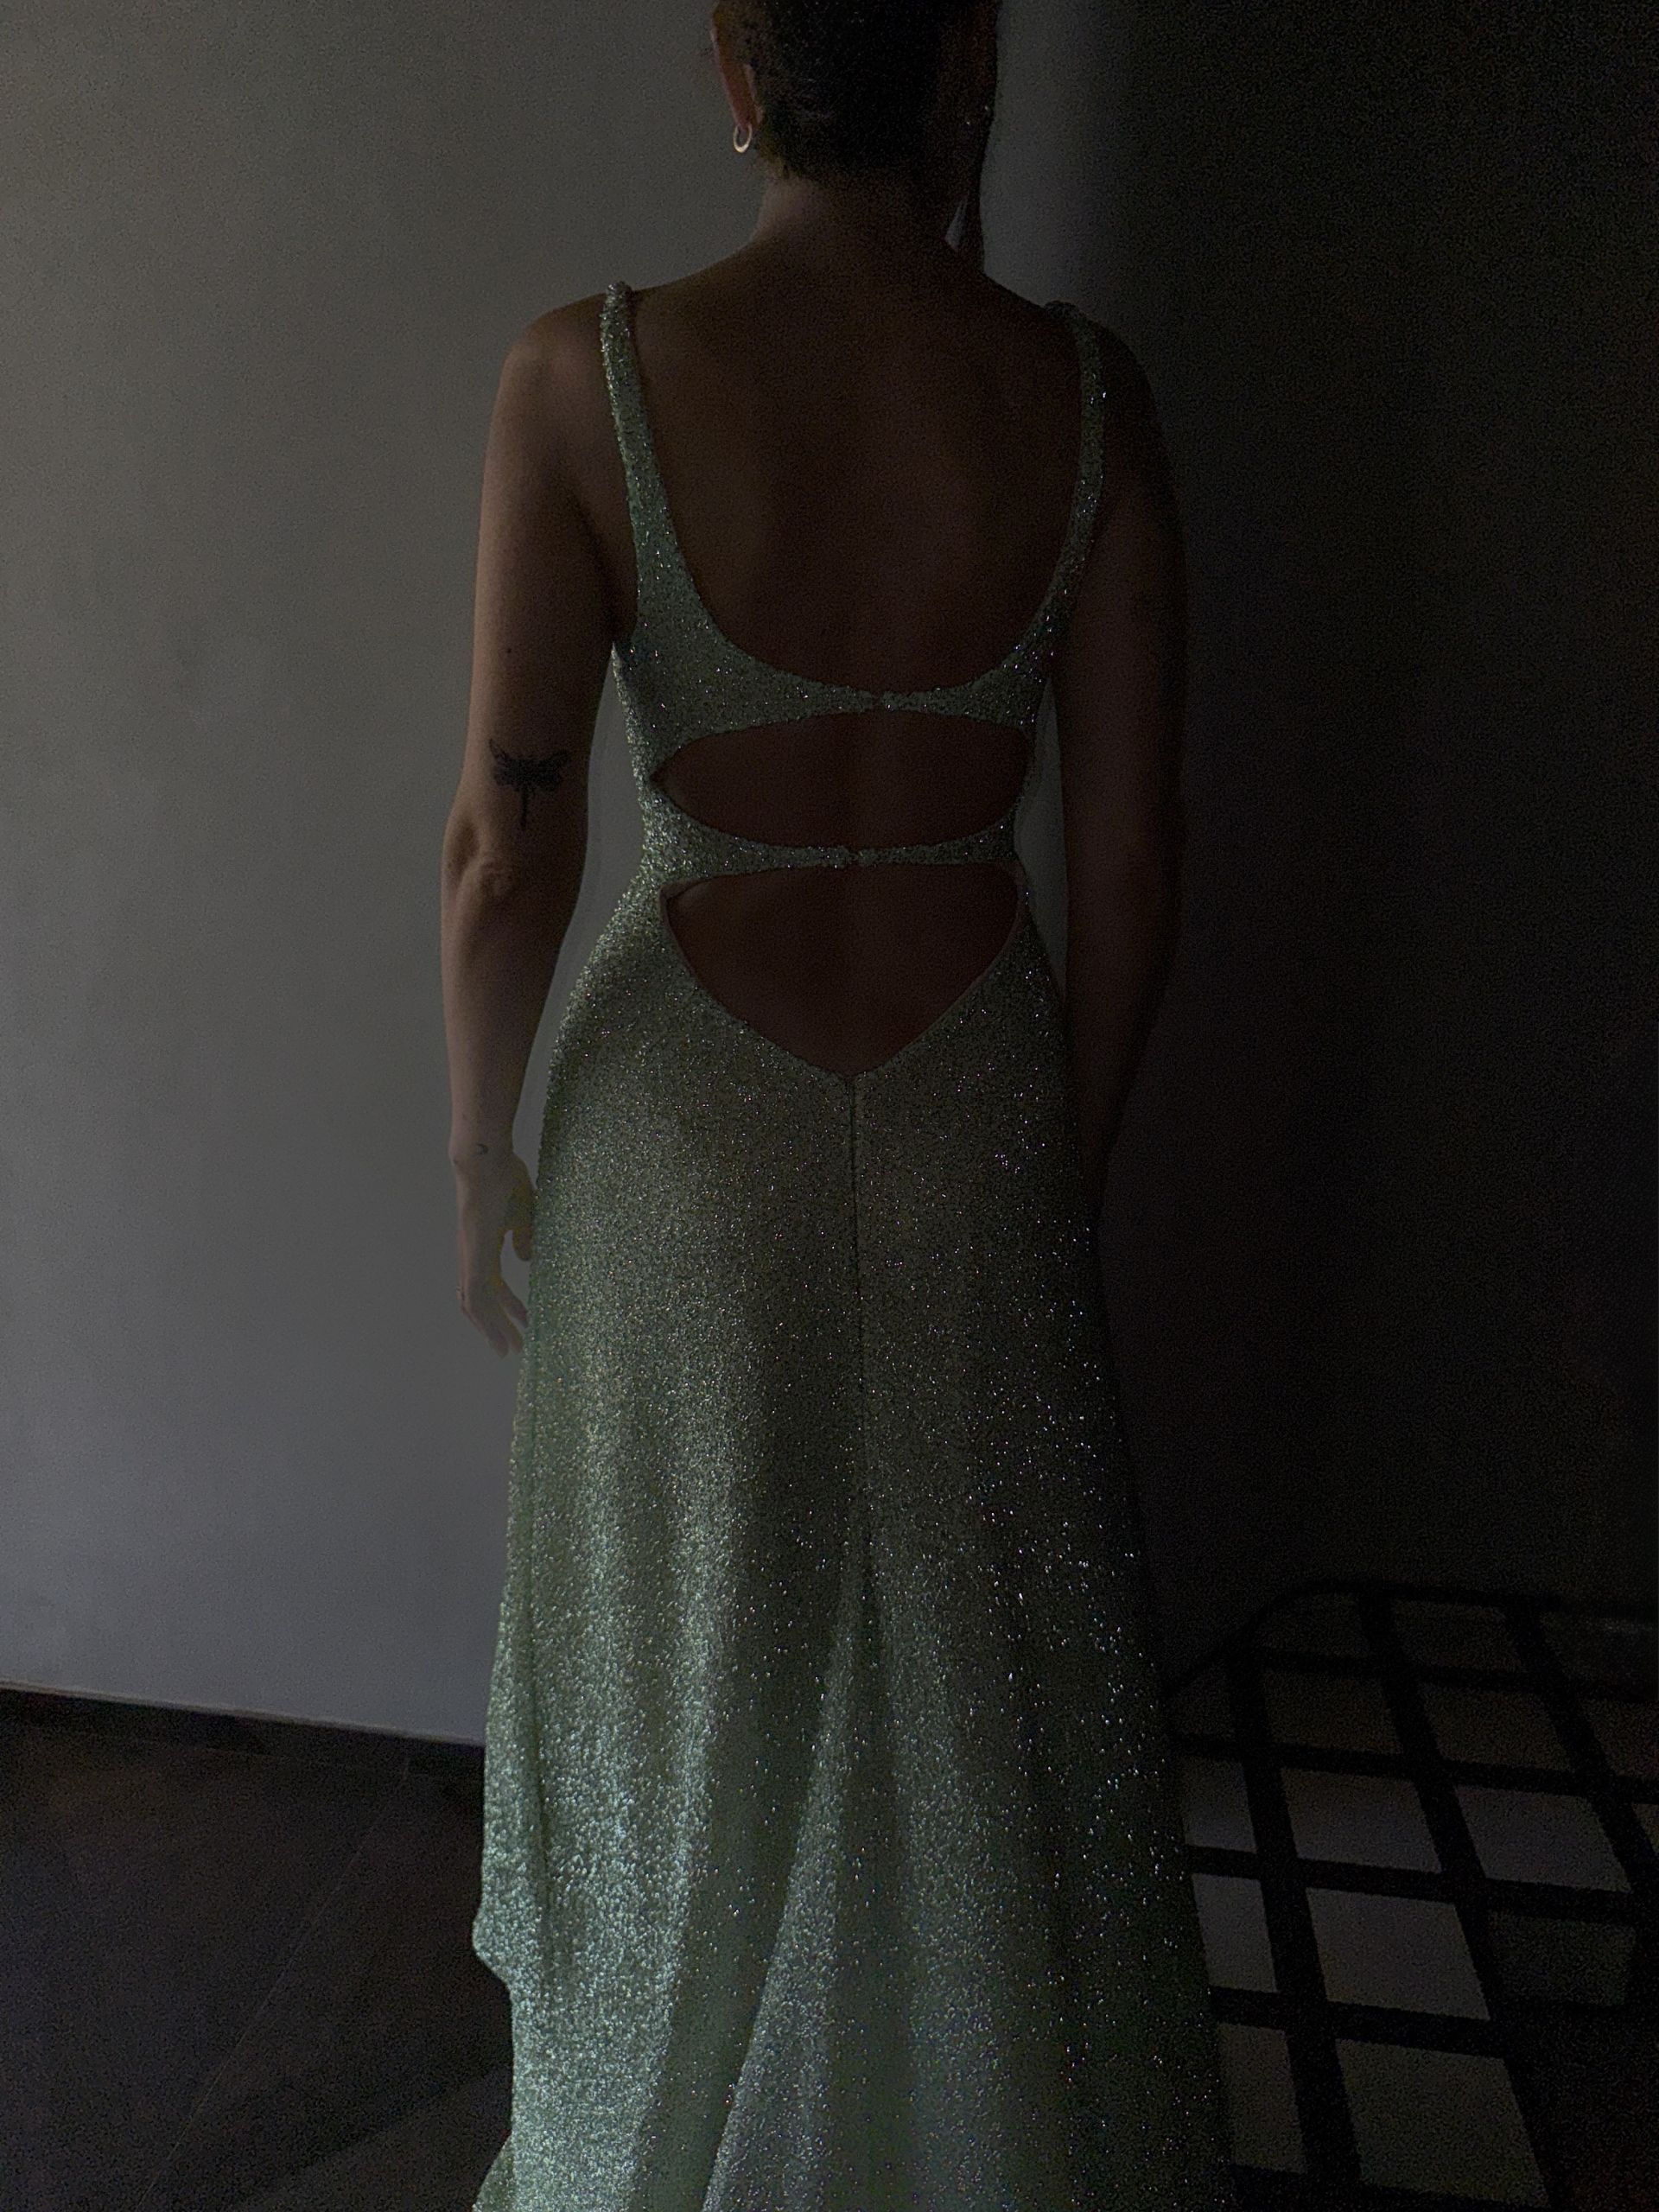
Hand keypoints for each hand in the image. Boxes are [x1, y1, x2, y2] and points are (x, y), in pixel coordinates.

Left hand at [453, 1149, 534, 1357]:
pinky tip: (498, 1332)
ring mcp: (470, 1257)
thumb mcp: (524, 1212)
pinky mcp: (474, 1256)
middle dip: (497, 1326)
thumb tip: (526, 1260)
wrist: (486, 1160)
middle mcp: (472, 1256)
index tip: (525, 1323)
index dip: (507, 1306)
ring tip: (510, 1349)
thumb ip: (525, 1237)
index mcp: (484, 1246)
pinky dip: (486, 1317)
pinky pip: (476, 1295)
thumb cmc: (506, 1178)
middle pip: (479, 1302)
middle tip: (514, 1348)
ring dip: (492, 1329)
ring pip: (475, 1305)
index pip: (492, 1285)